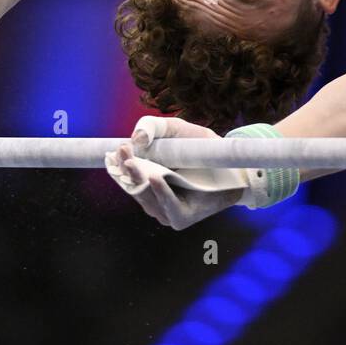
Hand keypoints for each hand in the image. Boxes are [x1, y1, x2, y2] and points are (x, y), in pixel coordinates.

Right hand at [105, 115, 245, 230]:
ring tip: (134, 164)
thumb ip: (152, 127)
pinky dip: (161, 193)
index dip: (117, 164)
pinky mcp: (182, 217)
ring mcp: (165, 210)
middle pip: (133, 187)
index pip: (124, 175)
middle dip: (127, 169)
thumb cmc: (199, 147)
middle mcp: (153, 197)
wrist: (230, 162)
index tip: (115, 149)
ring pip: (147, 198)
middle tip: (123, 152)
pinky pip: (169, 208)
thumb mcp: (174, 129)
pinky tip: (155, 177)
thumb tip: (135, 139)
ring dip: (139, 181)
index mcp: (145, 178)